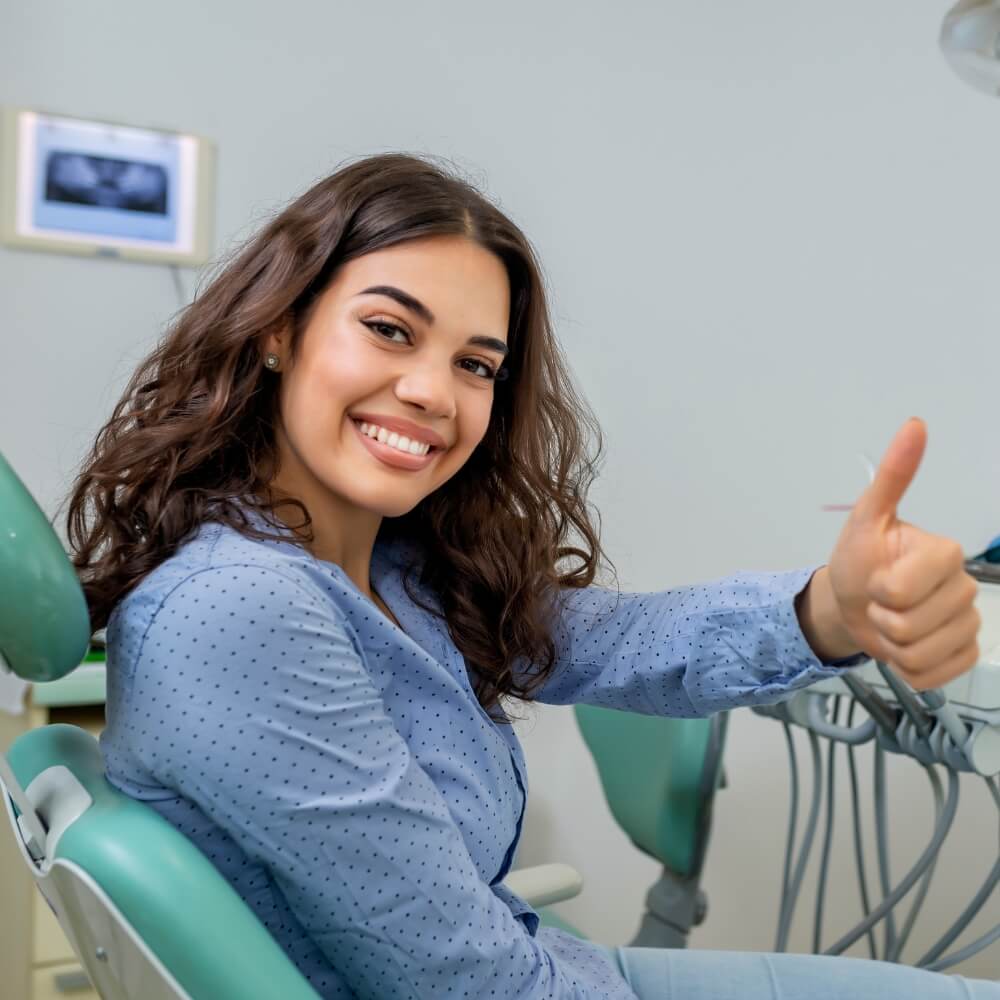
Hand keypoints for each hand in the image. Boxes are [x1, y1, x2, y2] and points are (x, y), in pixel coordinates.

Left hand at [826, 417, 980, 689]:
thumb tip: (915, 423)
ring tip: (886, 623)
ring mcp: (967, 623)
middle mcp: (965, 587)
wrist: (851, 602)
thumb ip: (893, 477)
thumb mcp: (866, 518)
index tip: (875, 577)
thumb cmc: (859, 559)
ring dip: (889, 645)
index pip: (901, 590)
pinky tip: (901, 647)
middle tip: (877, 602)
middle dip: (879, 619)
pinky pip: (931, 676)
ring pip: (919, 655)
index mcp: (945, 553)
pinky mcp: (963, 654)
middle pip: (907, 626)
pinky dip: (905, 668)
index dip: (878, 590)